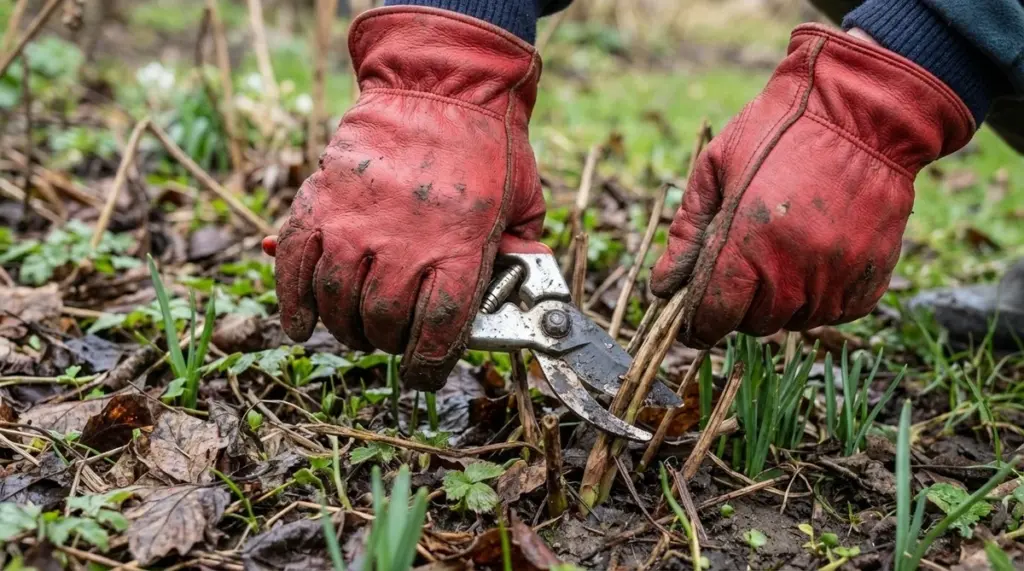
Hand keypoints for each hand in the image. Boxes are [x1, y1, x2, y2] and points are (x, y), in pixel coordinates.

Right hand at [265, 7, 546, 389]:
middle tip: (391, 340)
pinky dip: (292, 302)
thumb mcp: (524, 203)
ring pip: (338, 302)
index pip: (438, 331)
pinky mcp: (321, 203)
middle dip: (388, 343)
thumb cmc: (486, 145)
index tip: (422, 375)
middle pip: (384, 322)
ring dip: (345, 327)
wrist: (438, 84)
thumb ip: (520, 255)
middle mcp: (405, 243)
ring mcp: (357, 223)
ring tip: (355, 329)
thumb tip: (520, 299)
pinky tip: (300, 324)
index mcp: (460, 247)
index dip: (427, 366)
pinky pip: (295, 266)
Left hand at [650, 25, 973, 347]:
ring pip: (795, 320)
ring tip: (780, 254)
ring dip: (781, 300)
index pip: (715, 316)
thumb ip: (687, 232)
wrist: (863, 111)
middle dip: (740, 304)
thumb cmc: (779, 129)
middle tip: (742, 266)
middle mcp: (795, 268)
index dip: (699, 323)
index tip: (695, 318)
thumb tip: (662, 286)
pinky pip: (836, 311)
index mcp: (748, 242)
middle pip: (754, 323)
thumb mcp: (715, 169)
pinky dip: (820, 296)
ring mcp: (838, 275)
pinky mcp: (871, 275)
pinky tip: (814, 258)